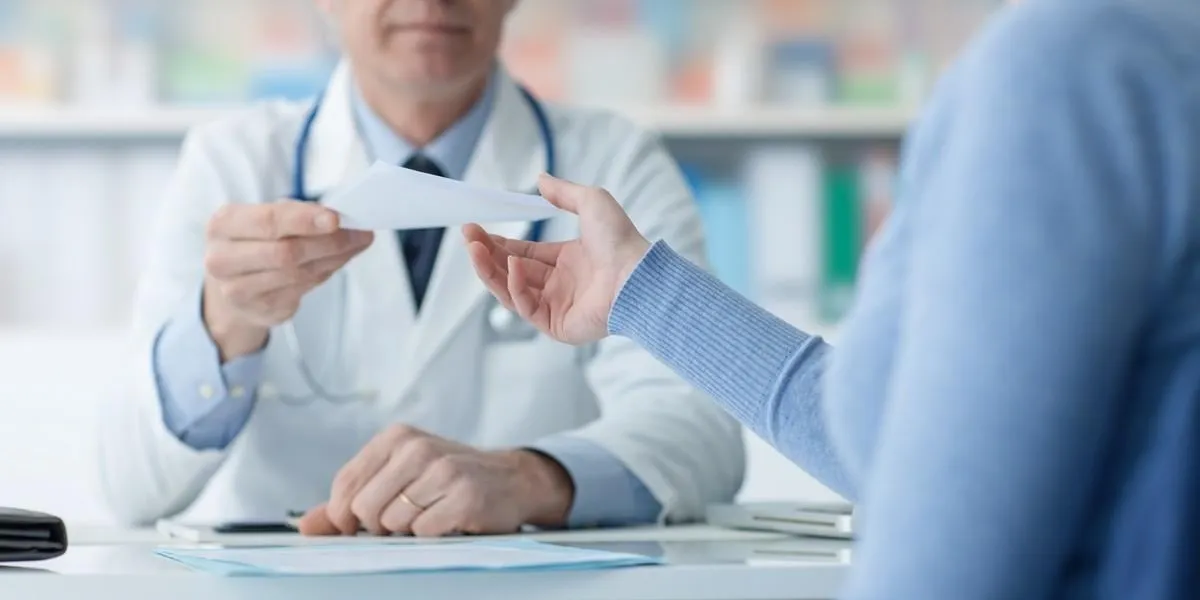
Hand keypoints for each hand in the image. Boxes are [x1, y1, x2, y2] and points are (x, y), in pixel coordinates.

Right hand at [203, 202, 373, 359]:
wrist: (232, 286)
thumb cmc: (254, 242)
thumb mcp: (265, 220)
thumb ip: (298, 215)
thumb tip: (343, 219)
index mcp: (222, 225)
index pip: (267, 221)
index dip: (304, 220)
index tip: (335, 219)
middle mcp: (223, 259)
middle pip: (285, 252)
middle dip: (328, 241)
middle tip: (359, 232)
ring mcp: (239, 290)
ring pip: (298, 273)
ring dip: (334, 257)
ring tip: (356, 243)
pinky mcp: (261, 310)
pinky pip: (303, 288)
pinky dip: (326, 271)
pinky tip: (338, 259)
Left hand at [295, 425, 574, 536]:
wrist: (512, 480)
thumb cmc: (449, 480)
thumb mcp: (399, 477)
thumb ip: (351, 499)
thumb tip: (307, 525)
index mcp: (397, 438)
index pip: (345, 485)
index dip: (344, 515)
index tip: (359, 525)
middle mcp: (418, 448)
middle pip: (364, 507)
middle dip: (379, 525)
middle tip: (406, 518)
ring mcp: (443, 471)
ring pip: (392, 522)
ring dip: (408, 531)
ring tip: (430, 516)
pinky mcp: (464, 497)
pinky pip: (423, 532)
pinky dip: (432, 536)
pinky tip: (448, 521)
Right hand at [463, 174, 649, 344]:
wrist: (637, 276)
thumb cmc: (621, 241)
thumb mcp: (592, 202)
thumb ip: (564, 192)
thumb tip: (541, 179)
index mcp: (568, 261)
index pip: (524, 253)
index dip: (499, 243)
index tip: (477, 230)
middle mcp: (560, 284)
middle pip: (512, 271)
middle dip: (488, 254)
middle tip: (468, 236)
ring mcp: (556, 306)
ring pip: (511, 290)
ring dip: (491, 270)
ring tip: (474, 249)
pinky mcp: (556, 325)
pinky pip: (526, 306)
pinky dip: (515, 286)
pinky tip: (513, 265)